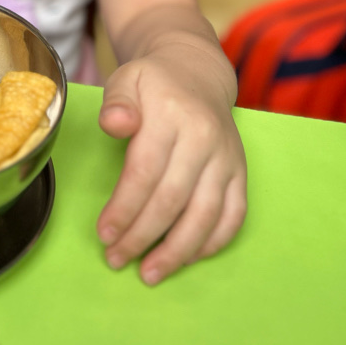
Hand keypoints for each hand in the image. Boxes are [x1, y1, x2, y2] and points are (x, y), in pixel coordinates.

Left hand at [96, 51, 246, 284]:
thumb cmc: (153, 82)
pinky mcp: (241, 171)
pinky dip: (212, 242)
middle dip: (142, 236)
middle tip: (116, 258)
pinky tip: (186, 257)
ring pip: (206, 214)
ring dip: (177, 250)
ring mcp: (227, 156)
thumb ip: (116, 102)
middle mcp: (205, 137)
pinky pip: (234, 215)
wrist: (196, 72)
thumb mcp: (126, 79)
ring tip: (150, 272)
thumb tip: (114, 124)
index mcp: (172, 113)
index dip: (124, 208)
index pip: (145, 171)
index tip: (104, 233)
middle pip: (172, 198)